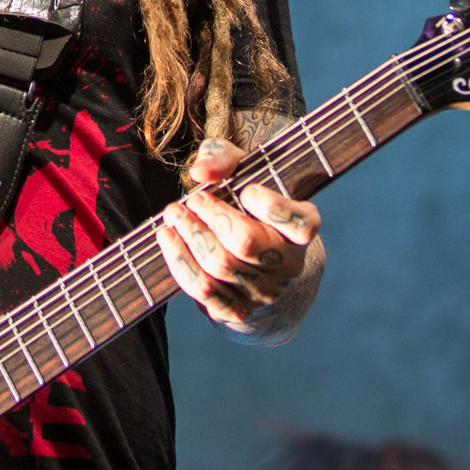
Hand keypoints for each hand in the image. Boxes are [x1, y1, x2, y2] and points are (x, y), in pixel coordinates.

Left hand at [155, 136, 321, 337]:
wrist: (265, 271)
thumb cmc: (252, 210)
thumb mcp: (246, 174)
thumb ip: (224, 158)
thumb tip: (201, 172)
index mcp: (301, 230)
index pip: (300, 224)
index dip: (273, 208)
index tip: (247, 190)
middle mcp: (288, 265)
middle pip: (247, 242)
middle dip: (213, 216)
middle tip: (192, 199)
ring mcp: (263, 292)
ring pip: (221, 266)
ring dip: (191, 235)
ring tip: (173, 214)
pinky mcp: (236, 311)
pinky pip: (204, 290)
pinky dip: (180, 261)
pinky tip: (167, 238)